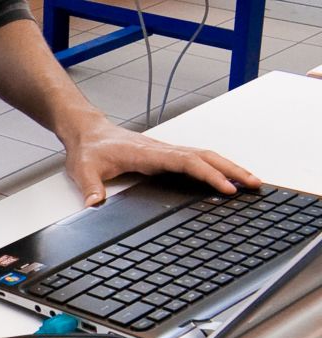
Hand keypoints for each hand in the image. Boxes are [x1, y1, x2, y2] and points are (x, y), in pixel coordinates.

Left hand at [62, 115, 260, 206]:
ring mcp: (166, 152)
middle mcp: (162, 150)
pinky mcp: (165, 156)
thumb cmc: (88, 149)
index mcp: (148, 153)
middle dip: (231, 170)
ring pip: (204, 156)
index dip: (208, 175)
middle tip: (254, 184)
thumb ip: (90, 187)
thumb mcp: (83, 170)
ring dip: (228, 167)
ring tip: (250, 181)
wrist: (87, 132)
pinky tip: (225, 177)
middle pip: (205, 157)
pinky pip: (196, 160)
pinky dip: (215, 167)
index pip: (186, 162)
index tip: (226, 188)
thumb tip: (94, 205)